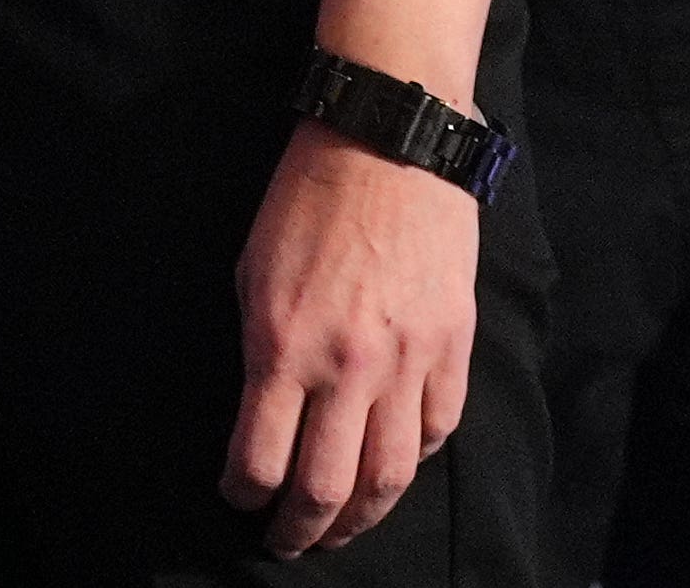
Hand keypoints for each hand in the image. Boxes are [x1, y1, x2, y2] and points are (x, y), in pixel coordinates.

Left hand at [229, 121, 481, 549]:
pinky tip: (390, 471)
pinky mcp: (452, 349)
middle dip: (301, 529)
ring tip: (339, 530)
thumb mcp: (253, 272)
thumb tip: (264, 410)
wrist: (387, 147)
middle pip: (327, 487)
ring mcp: (407, 363)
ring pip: (389, 476)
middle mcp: (347, 367)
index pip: (260, 457)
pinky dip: (413, 461)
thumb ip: (263, 349)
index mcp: (283, 345)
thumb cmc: (306, 201)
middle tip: (285, 542)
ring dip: (360, 517)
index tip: (236, 498)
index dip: (243, 493)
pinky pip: (437, 431)